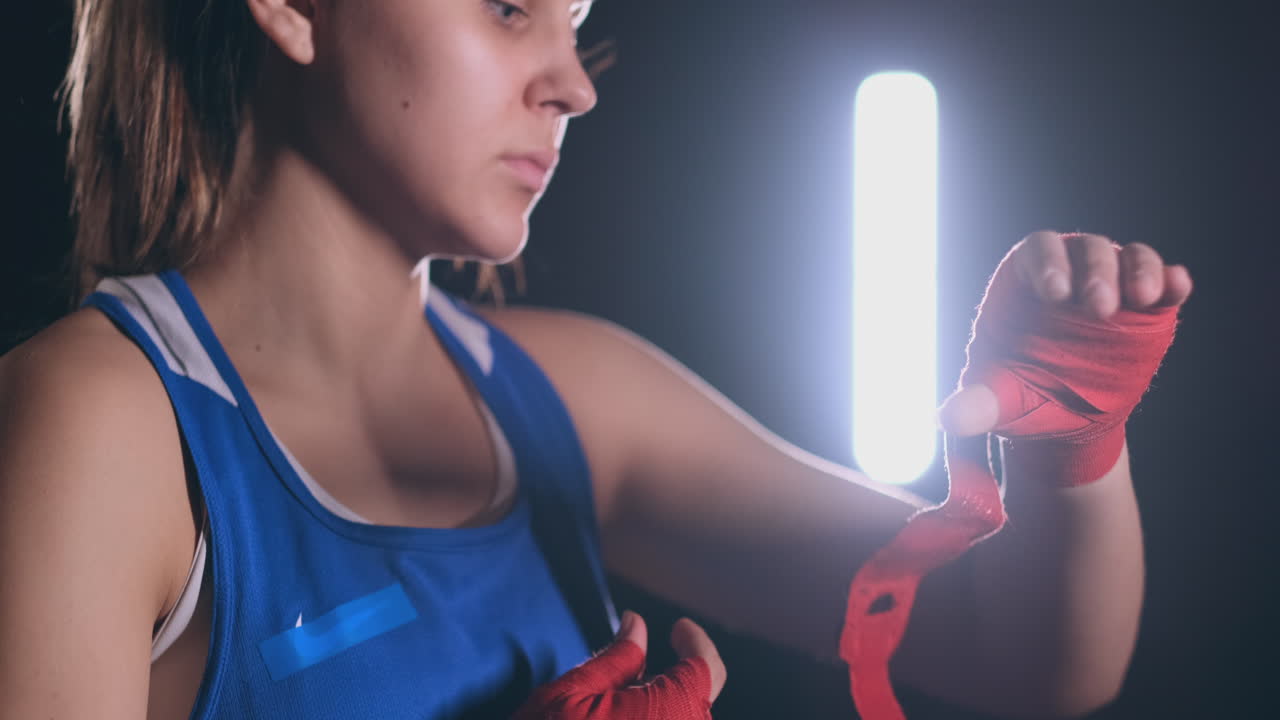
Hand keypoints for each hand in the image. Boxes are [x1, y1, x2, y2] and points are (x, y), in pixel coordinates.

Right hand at [513, 611, 727, 718]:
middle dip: (673, 680)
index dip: (695, 642)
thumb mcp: (571, 695)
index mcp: (672, 712)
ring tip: (620, 710)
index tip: (679, 630)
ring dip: (663, 711)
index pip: (705, 668)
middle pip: (696, 700)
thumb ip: (615, 658)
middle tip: (635, 672)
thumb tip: (635, 625)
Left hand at [935, 231, 1190, 484]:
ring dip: (1141, 270)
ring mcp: (1112, 286)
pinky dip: (1172, 282)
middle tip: (1101, 309)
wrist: (1064, 419)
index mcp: (1026, 281)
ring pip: (1129, 258)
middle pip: (1087, 250)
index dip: (1047, 264)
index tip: (1055, 294)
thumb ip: (976, 404)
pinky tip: (1177, 289)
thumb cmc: (1022, 395)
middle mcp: (1071, 272)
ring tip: (1144, 296)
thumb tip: (947, 418)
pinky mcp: (1147, 309)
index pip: (1037, 252)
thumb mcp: (998, 400)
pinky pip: (1163, 283)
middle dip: (1097, 274)